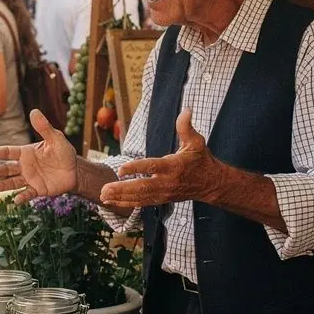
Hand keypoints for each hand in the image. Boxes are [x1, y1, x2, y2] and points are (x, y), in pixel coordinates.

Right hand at [0, 109, 76, 203]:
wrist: (75, 171)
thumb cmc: (63, 152)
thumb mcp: (56, 139)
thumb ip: (44, 128)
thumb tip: (34, 111)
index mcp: (25, 153)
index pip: (7, 152)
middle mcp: (24, 166)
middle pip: (6, 169)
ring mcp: (30, 179)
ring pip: (13, 182)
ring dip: (4, 185)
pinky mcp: (37, 190)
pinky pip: (28, 194)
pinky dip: (22, 197)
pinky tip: (16, 200)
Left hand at [99, 110, 217, 208]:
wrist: (210, 184)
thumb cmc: (201, 160)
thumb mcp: (196, 142)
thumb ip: (186, 127)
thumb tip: (186, 110)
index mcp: (173, 166)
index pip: (152, 167)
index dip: (136, 168)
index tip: (121, 169)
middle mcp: (167, 182)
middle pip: (142, 187)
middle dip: (122, 189)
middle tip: (105, 189)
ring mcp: (163, 193)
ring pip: (140, 197)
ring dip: (120, 197)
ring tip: (103, 196)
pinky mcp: (161, 199)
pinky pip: (142, 203)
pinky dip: (126, 203)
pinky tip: (112, 202)